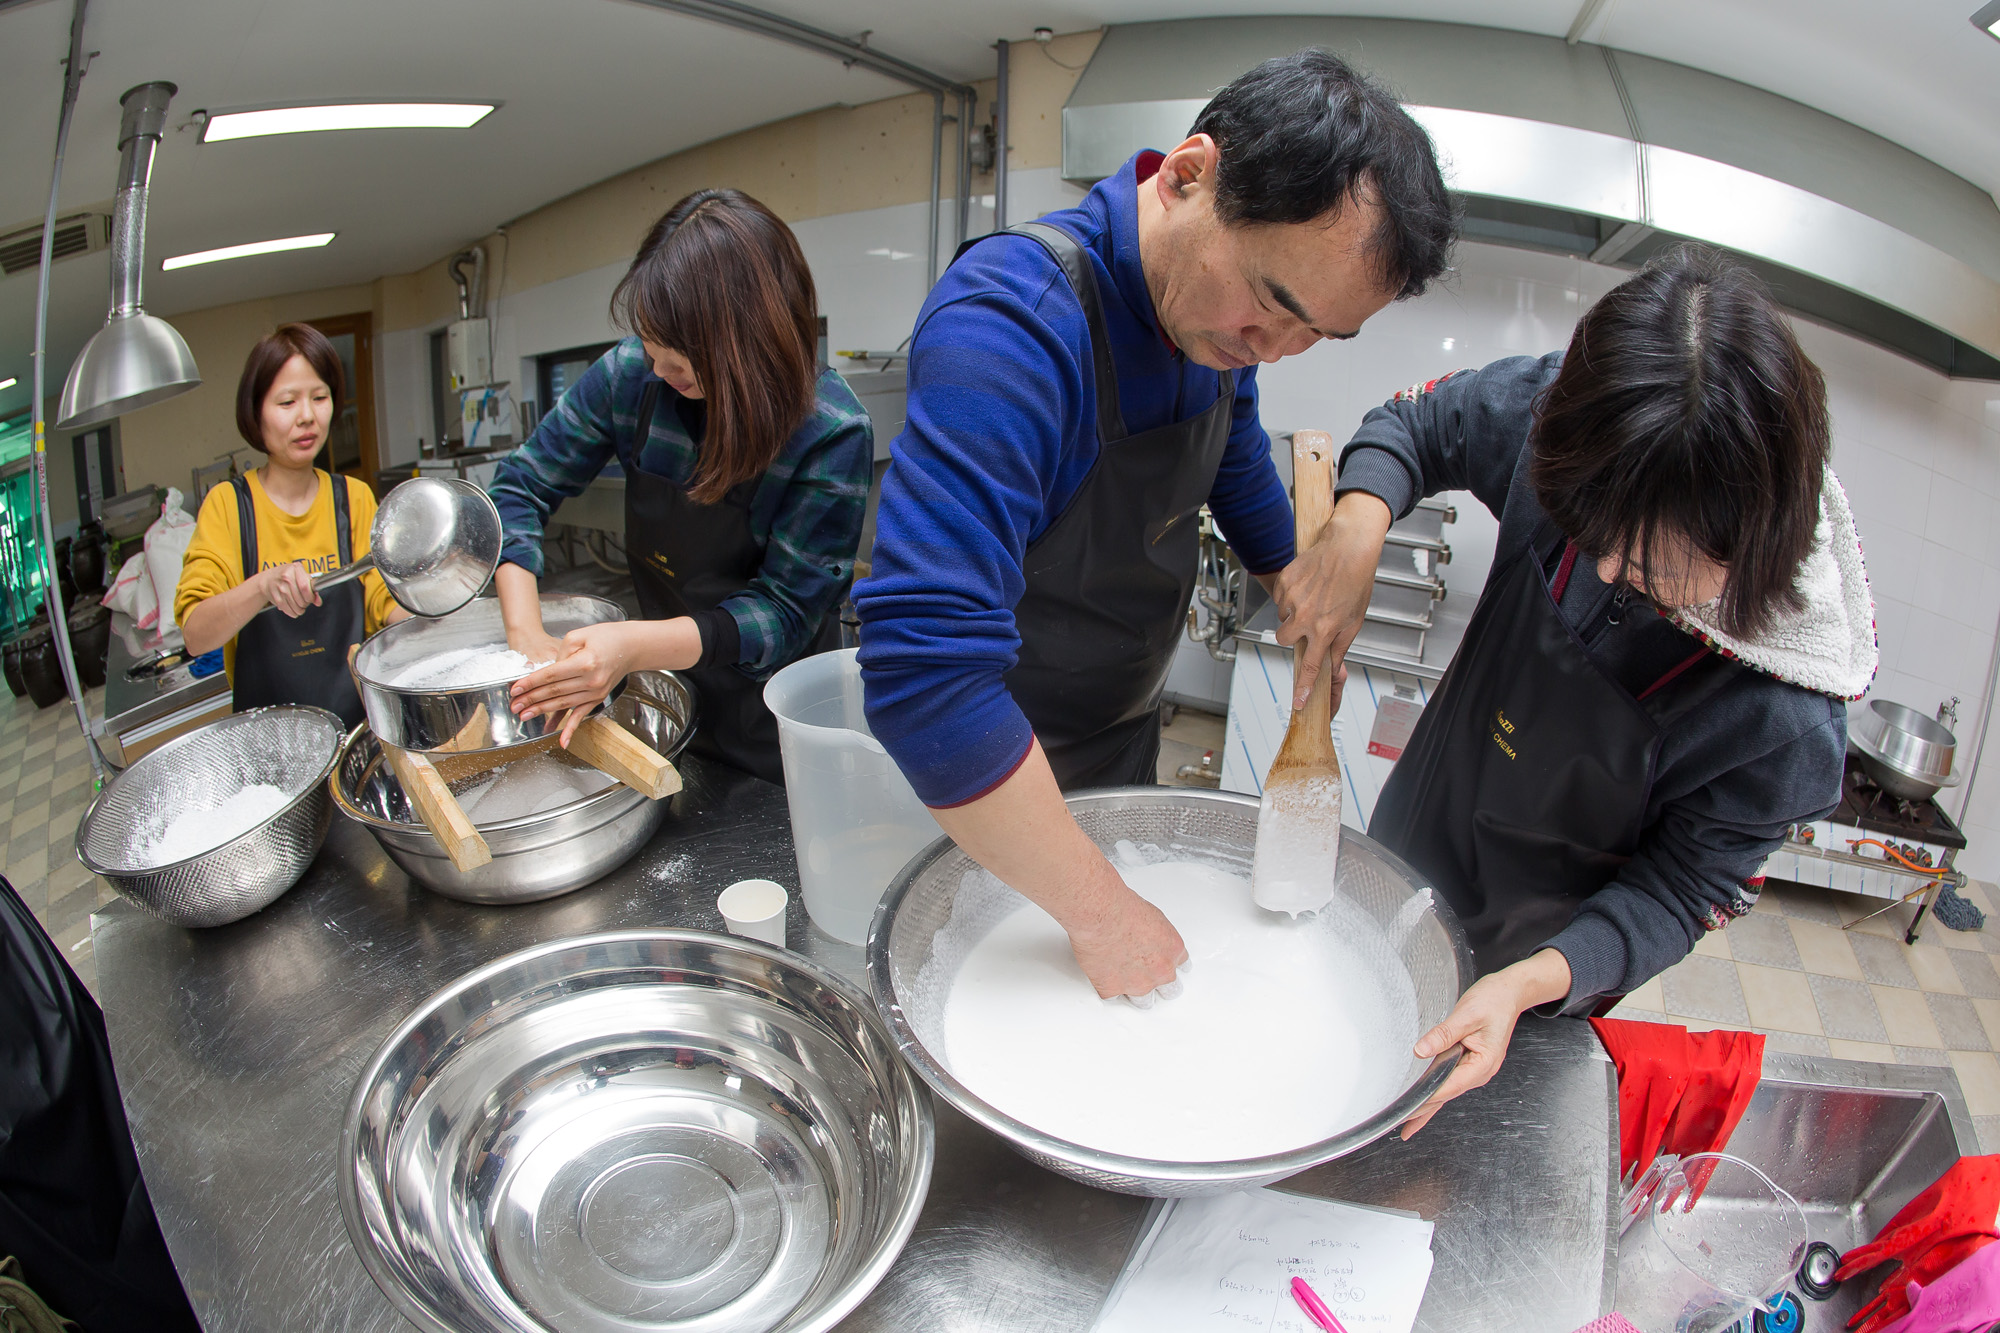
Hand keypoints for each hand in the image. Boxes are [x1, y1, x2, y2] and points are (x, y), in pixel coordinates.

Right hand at [258, 562, 320, 617]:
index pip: (306, 587)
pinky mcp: (276, 598)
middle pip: (302, 599)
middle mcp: (286, 577)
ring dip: (301, 609)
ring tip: (300, 605)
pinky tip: (294, 608)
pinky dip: (294, 612)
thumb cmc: (286, 577)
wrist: (266, 580)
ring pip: (297, 607)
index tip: (312, 598)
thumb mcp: (300, 576)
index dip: (311, 596)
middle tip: (305, 601)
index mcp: (295, 569)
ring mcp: (280, 588)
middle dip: (307, 604)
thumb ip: (312, 587)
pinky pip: (289, 610)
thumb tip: (318, 602)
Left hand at [509, 621, 644, 737]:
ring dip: (542, 711)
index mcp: (585, 662)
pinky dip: (570, 729)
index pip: (551, 675)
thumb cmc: (606, 637)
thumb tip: (548, 672)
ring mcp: (595, 692)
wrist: (631, 647)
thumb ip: (560, 652)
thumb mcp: (579, 635)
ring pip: (563, 704)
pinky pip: (581, 715)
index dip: (531, 683)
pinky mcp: (598, 698)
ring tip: (525, 715)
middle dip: (532, 699)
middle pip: (554, 692)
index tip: (516, 689)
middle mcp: (591, 680)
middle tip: (515, 705)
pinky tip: (561, 740)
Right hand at [1064, 877, 1189, 1002]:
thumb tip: (1149, 939)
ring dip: (1134, 991)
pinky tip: (1104, 977)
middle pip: (1168, 990)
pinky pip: (1112, 996)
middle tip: (1145, 975)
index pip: (1181, 967)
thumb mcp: (1154, 916)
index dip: (1169, 966)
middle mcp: (1160, 971)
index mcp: (1173, 950)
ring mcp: (1138, 984)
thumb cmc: (1123, 908)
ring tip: (1125, 982)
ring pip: (1143, 1001)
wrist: (1101, 914)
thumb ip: (1157, 937)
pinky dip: (1107, 988)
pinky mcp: (1113, 990)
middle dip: (1158, 983)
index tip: (1163, 965)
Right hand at [1273, 491, 1391, 710]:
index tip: (1298, 701)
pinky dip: (1289, 595)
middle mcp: (1305, 616)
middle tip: (1308, 623)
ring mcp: (1292, 598)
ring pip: (1282, 616)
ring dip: (1293, 612)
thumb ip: (1338, 646)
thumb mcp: (1354, 620)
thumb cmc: (1355, 581)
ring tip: (1314, 596)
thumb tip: (1331, 667)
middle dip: (1292, 635)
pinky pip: (1279, 597)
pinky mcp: (1284, 582)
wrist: (1349, 547)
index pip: (1310, 666)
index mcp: (1324, 629)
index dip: (1303, 687)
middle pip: (1283, 639)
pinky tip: (1307, 585)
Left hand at [1399, 948, 1571, 1138]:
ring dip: (1429, 1104)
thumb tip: (1421, 1050)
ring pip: (1447, 1090)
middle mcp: (1480, 1071)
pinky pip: (1449, 1079)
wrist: (1509, 993)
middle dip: (1425, 1111)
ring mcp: (1475, 1068)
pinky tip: (1426, 1101)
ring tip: (1409, 1122)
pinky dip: (1436, 1090)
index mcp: (1483, 1064)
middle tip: (1404, 1128)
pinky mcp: (1469, 1061)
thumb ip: (1444, 1034)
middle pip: (1447, 1094)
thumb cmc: (1494, 1001)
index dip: (1427, 1099)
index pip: (1449, 1086)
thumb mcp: (1467, 1015)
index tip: (1408, 1112)